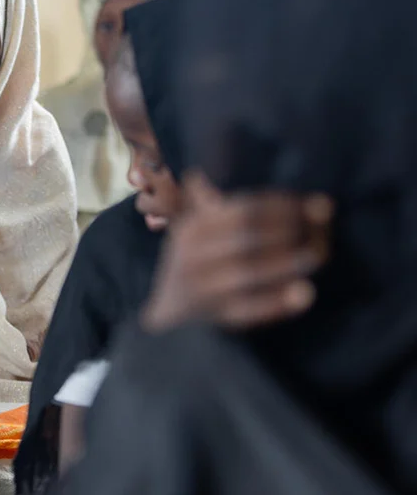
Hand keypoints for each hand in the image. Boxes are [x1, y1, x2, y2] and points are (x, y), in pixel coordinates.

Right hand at [141, 171, 332, 331]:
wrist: (170, 317)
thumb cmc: (195, 263)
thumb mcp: (196, 228)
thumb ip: (216, 202)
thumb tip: (226, 176)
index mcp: (192, 229)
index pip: (244, 210)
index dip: (284, 206)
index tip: (318, 205)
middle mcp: (193, 257)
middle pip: (249, 238)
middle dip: (291, 231)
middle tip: (325, 230)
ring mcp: (203, 289)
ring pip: (250, 272)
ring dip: (288, 262)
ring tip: (319, 254)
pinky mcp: (215, 318)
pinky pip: (250, 310)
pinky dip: (278, 303)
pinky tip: (305, 293)